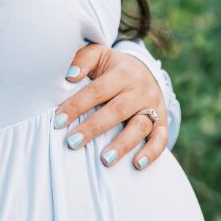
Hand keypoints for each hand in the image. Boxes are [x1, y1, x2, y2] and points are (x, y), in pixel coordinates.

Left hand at [55, 43, 169, 170]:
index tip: (58, 121)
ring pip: (139, 126)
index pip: (97, 90)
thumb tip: (69, 75)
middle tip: (72, 143)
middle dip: (94, 128)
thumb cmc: (111, 68)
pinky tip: (137, 164)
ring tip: (104, 160)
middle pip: (117, 110)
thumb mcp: (99, 56)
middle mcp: (140, 90)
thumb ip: (82, 60)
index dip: (77, 105)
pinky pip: (161, 138)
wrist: (145, 71)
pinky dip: (152, 152)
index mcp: (122, 73)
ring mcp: (153, 106)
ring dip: (122, 144)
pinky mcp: (162, 122)